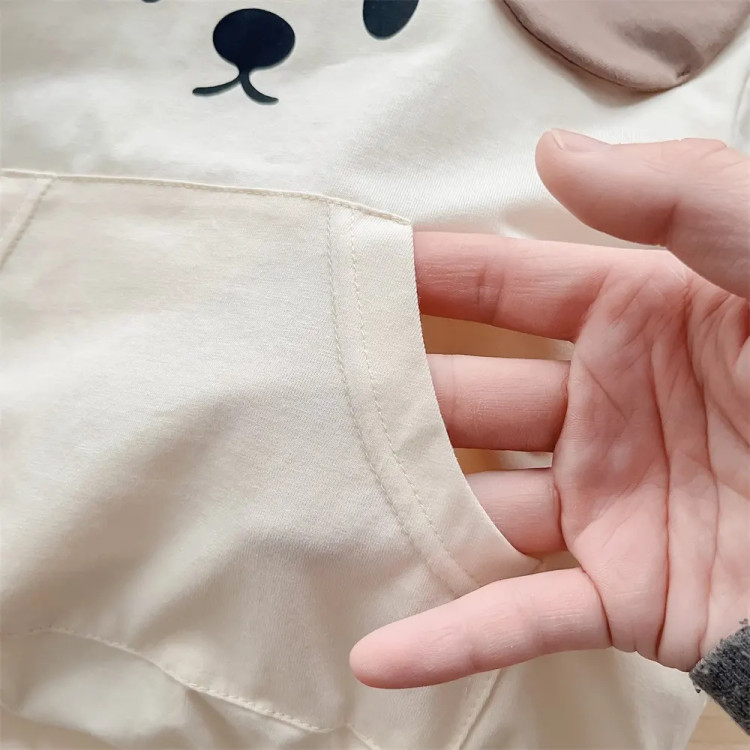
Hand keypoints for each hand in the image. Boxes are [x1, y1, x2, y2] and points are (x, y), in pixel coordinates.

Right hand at [350, 133, 749, 687]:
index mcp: (636, 321)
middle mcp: (605, 410)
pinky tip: (377, 656)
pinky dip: (450, 638)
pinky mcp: (622, 595)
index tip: (350, 270)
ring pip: (475, 506)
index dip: (430, 274)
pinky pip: (520, 617)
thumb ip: (683, 203)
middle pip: (468, 396)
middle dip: (391, 391)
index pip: (506, 284)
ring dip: (400, 509)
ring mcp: (605, 506)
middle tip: (300, 383)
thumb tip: (552, 157)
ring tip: (308, 503)